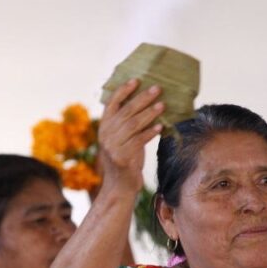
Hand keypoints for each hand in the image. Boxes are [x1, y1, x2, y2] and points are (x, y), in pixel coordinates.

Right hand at [98, 79, 164, 193]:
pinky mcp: (122, 157)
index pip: (111, 103)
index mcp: (104, 127)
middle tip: (157, 88)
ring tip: (163, 105)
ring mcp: (113, 146)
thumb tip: (145, 102)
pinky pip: (139, 140)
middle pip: (126, 111)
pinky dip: (151, 132)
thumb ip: (126, 123)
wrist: (119, 187)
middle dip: (143, 98)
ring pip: (134, 124)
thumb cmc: (124, 160)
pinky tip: (161, 126)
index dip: (123, 90)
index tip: (137, 80)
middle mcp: (106, 135)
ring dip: (150, 113)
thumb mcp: (121, 139)